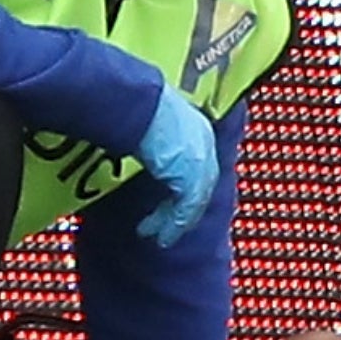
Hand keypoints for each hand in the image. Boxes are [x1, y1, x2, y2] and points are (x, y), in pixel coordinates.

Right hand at [134, 86, 217, 247]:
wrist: (142, 103)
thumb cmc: (138, 104)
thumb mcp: (149, 121)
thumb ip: (149, 137)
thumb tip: (135, 143)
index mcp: (198, 128)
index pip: (197, 166)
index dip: (183, 188)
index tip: (168, 201)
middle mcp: (205, 145)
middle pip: (199, 187)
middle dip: (180, 209)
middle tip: (163, 224)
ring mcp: (202, 163)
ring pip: (193, 203)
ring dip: (173, 222)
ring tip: (154, 234)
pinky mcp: (193, 179)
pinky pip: (185, 211)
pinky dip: (172, 226)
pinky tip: (160, 236)